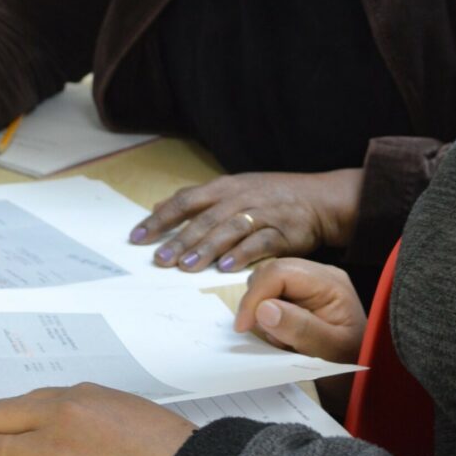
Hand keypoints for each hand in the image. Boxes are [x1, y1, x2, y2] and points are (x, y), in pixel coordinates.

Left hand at [128, 169, 363, 272]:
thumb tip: (159, 206)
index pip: (185, 201)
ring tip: (186, 265)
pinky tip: (227, 267)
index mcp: (224, 187)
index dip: (161, 218)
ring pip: (229, 229)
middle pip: (205, 218)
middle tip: (159, 260)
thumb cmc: (269, 196)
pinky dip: (243, 254)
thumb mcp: (232, 188)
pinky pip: (260, 242)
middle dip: (180, 239)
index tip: (137, 237)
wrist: (318, 198)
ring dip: (206, 248)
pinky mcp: (283, 231)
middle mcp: (240, 197)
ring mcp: (262, 213)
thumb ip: (197, 199)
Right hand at [234, 257, 366, 364]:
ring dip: (261, 310)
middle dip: (258, 303)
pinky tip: (281, 335)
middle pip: (271, 272)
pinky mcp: (300, 295)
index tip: (242, 326)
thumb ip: (300, 329)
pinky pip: (272, 295)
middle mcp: (319, 275)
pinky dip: (266, 315)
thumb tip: (263, 309)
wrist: (364, 380)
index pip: (281, 272)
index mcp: (330, 282)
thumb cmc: (351, 365)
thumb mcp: (330, 353)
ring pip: (267, 282)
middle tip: (266, 337)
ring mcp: (309, 283)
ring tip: (280, 340)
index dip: (256, 295)